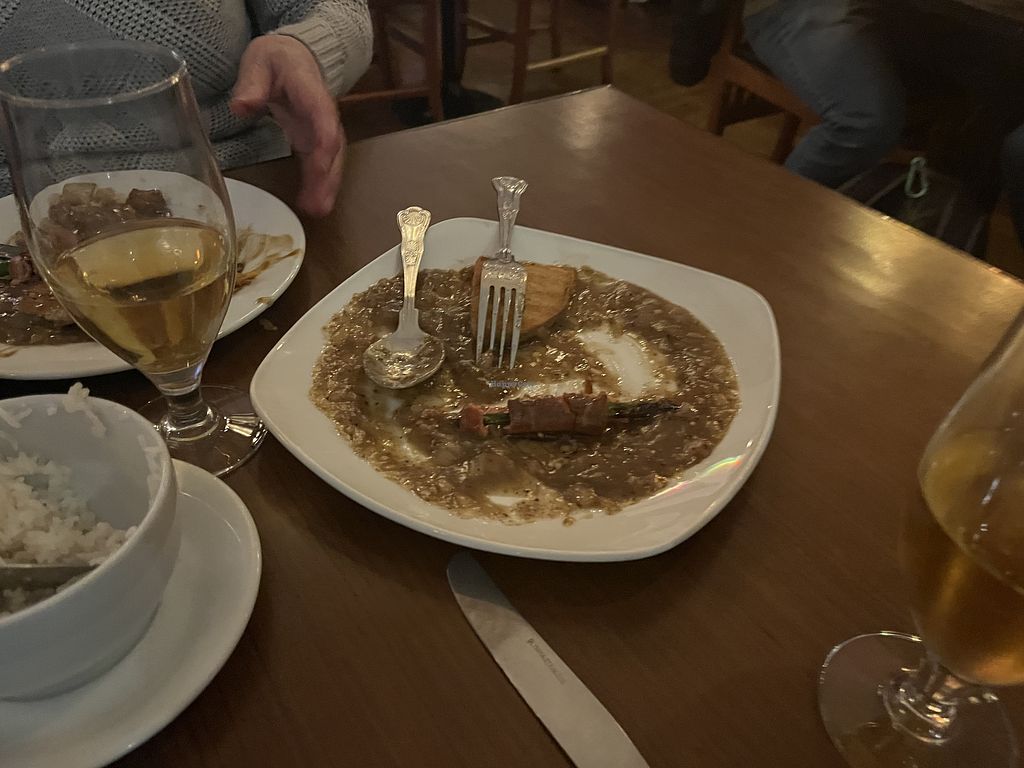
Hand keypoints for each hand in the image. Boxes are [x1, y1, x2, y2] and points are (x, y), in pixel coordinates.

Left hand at [230, 35, 343, 216]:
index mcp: (312, 92)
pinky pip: (321, 165)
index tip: (317, 169)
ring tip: (317, 212)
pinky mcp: (315, 141)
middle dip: (327, 177)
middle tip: (318, 206)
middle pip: (332, 148)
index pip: (324, 121)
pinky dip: (319, 185)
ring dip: (326, 187)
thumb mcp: (259, 61)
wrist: (295, 57)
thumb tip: (242, 107)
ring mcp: (322, 130)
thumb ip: (252, 83)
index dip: (323, 146)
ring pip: (331, 161)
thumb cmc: (276, 59)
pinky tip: (312, 205)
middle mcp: (324, 115)